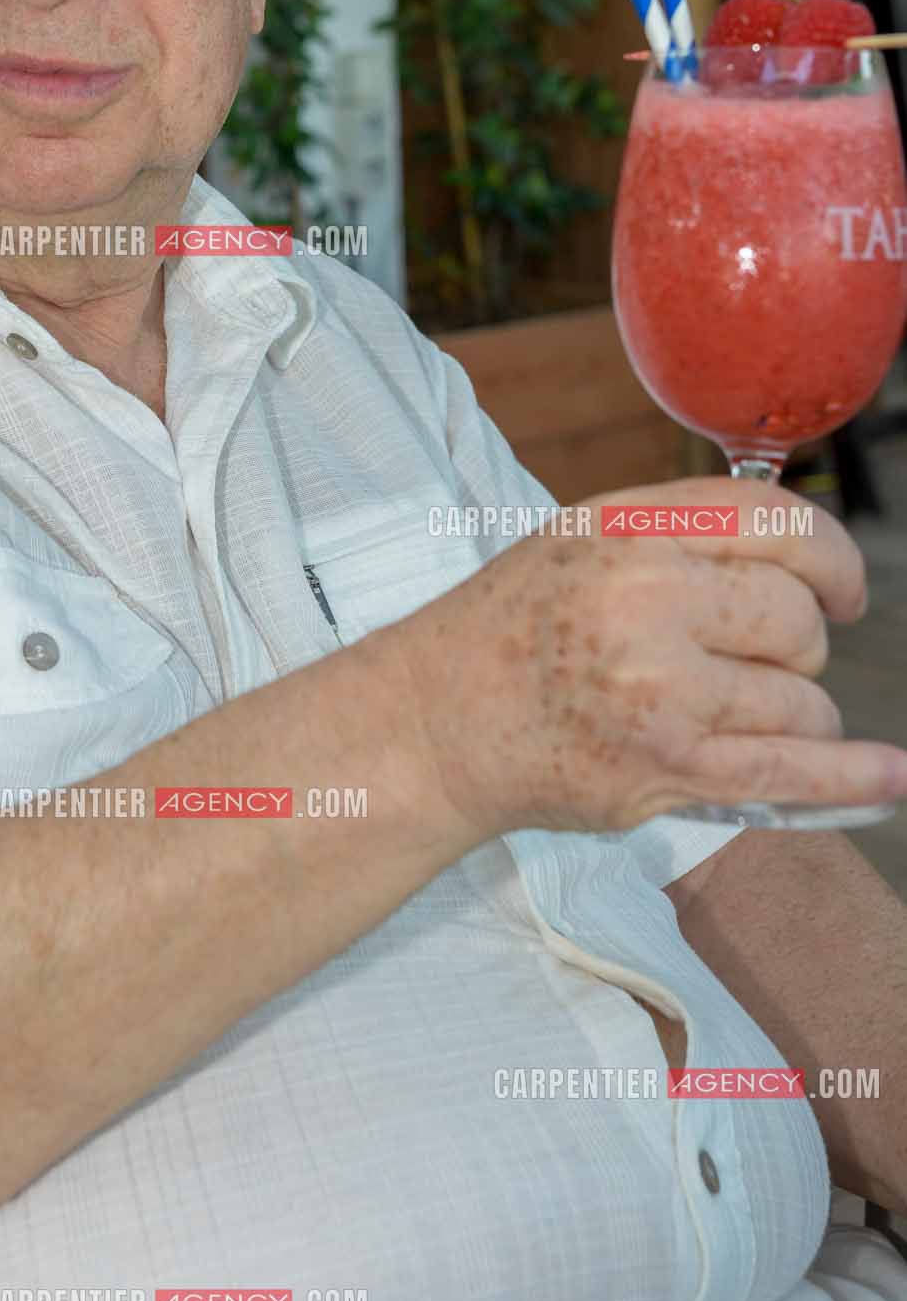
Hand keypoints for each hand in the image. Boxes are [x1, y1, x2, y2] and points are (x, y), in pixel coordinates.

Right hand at [392, 477, 906, 840]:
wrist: (438, 721)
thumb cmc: (515, 624)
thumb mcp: (583, 537)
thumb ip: (685, 534)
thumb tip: (805, 554)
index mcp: (630, 532)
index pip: (778, 524)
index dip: (832, 557)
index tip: (841, 587)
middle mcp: (647, 602)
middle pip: (797, 618)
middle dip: (797, 643)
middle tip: (757, 660)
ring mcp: (662, 692)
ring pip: (801, 699)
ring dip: (790, 711)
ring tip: (730, 712)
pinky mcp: (670, 770)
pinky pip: (793, 771)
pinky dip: (853, 776)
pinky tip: (889, 775)